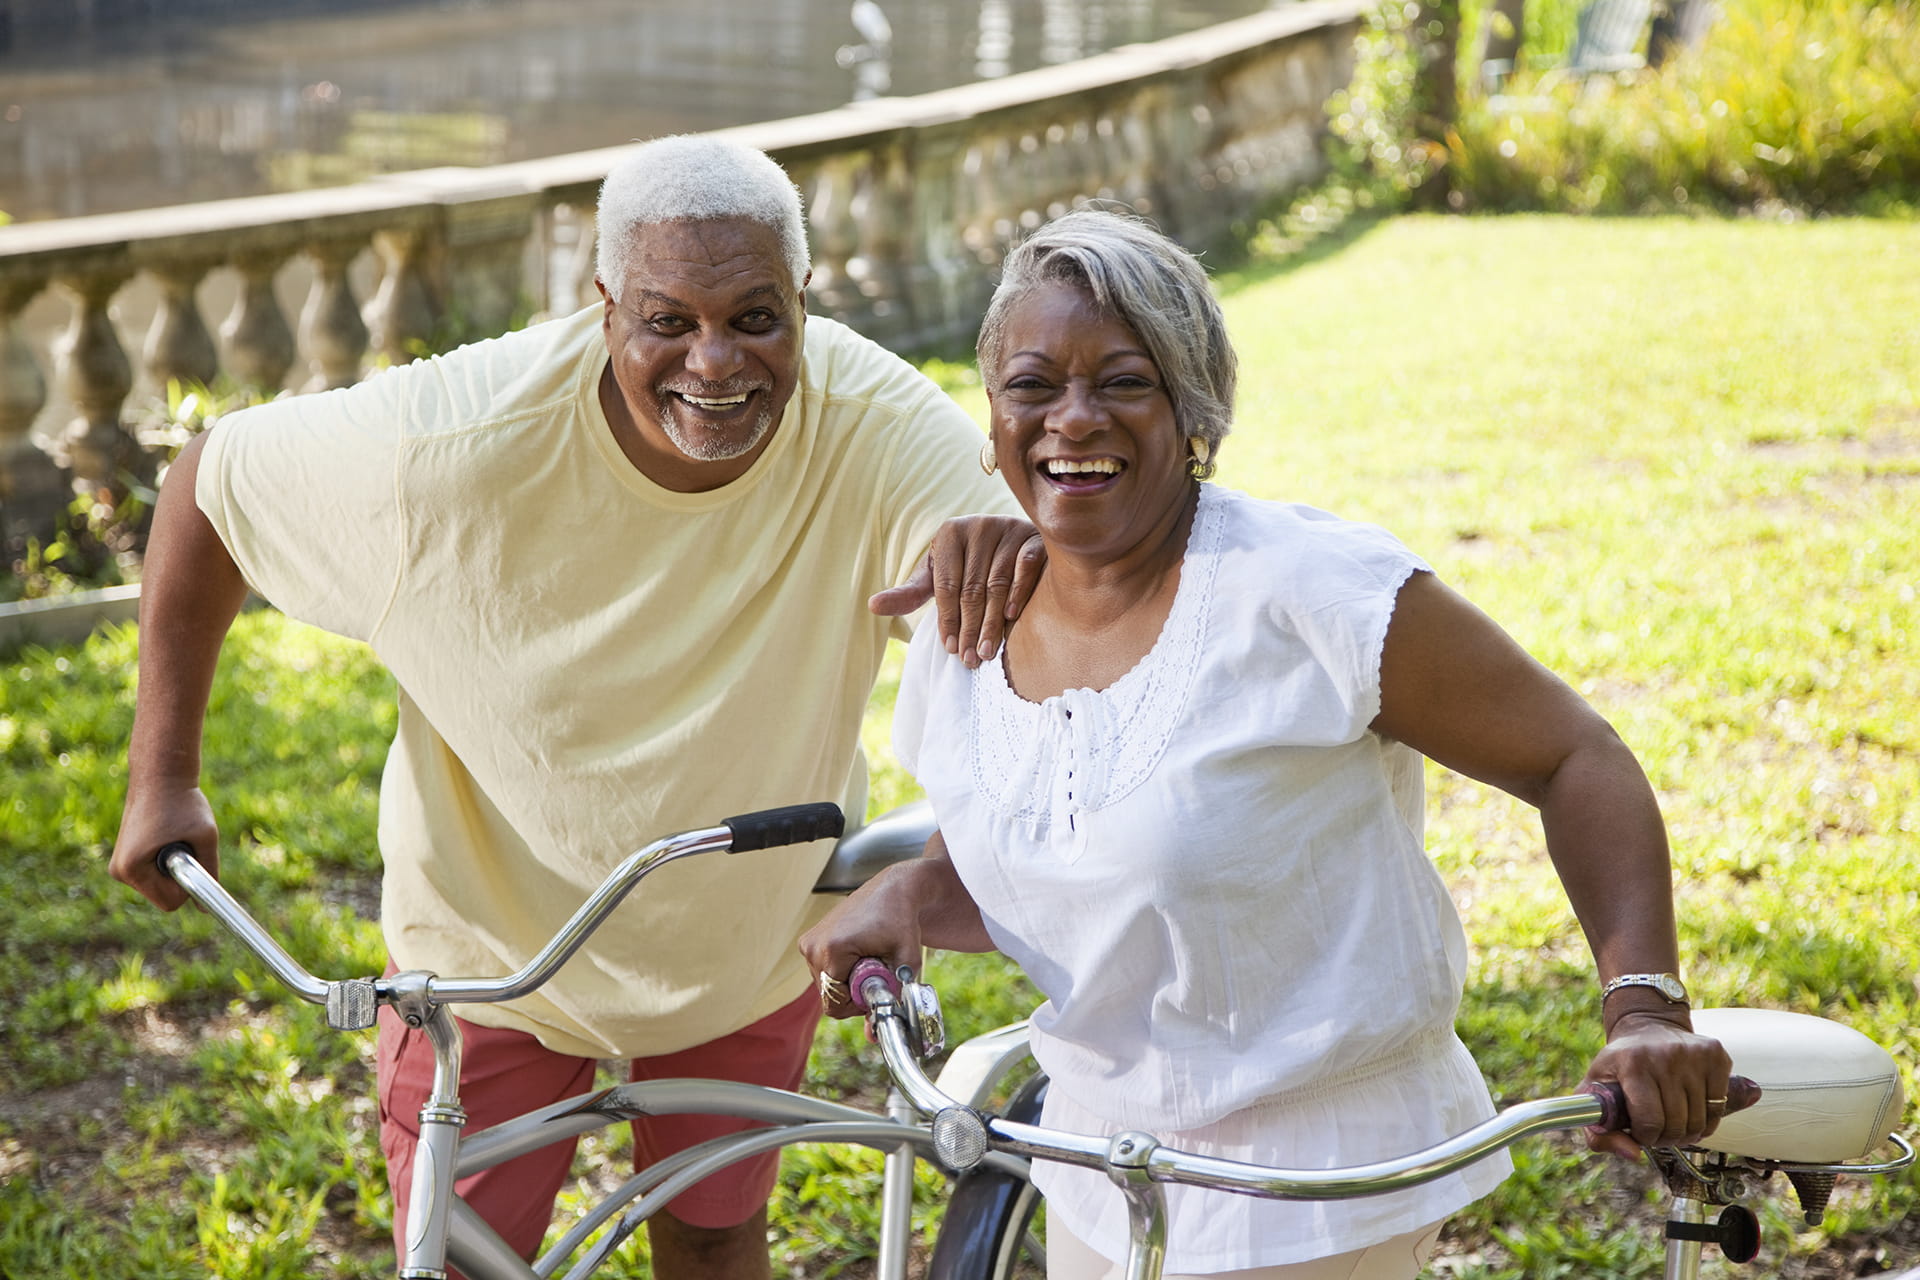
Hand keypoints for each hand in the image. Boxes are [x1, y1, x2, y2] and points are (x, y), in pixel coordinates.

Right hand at [110, 782, 219, 911]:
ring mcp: (119, 865)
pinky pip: (153, 873)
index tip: (194, 859)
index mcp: (132, 869)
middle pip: (163, 896)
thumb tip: (205, 906)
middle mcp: (119, 871)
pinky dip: (165, 860)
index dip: (189, 886)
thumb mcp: (205, 837)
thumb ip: (208, 872)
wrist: (160, 774)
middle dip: (180, 876)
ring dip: (172, 867)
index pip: (169, 902)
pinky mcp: (125, 857)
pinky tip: (165, 834)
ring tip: (173, 835)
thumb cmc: (184, 803)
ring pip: (159, 885)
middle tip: (184, 842)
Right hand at [799, 871, 927, 1019]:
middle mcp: (813, 946)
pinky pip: (823, 972)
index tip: (879, 984)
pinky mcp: (808, 940)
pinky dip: (840, 970)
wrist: (893, 890)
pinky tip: (858, 952)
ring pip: (826, 986)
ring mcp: (808, 942)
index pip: (835, 1004)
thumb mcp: (905, 964)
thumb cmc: (902, 922)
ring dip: (847, 981)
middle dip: (853, 992)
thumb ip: (891, 999)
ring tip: (869, 957)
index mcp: (832, 951)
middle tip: (877, 969)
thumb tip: (873, 1037)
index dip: (859, 1004)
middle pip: (829, 996)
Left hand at [869, 516, 1043, 667]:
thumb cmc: (966, 565)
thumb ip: (908, 593)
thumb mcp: (936, 576)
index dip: (947, 619)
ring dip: (992, 622)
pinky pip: (1026, 568)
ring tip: (987, 652)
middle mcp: (978, 526)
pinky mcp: (1033, 538)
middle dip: (969, 628)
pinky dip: (1019, 593)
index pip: (946, 584)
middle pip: (972, 588)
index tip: (950, 649)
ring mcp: (1008, 529)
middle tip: (970, 659)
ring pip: (998, 584)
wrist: (1010, 542)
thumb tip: (871, 606)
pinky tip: (1011, 618)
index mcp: (949, 533)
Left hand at [1582, 1009, 1732, 1157]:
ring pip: (1701, 1122)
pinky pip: (1719, 1109)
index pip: (1650, 1122)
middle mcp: (1666, 1056)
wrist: (1647, 1026)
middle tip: (1658, 1128)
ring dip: (1688, 1131)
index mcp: (1632, 1063)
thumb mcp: (1594, 1091)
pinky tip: (1691, 1108)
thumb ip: (1597, 1132)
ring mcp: (1694, 1055)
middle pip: (1677, 1125)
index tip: (1640, 1132)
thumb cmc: (1620, 1064)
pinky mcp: (1716, 1056)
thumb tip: (1633, 1155)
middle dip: (1666, 1137)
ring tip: (1673, 1119)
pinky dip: (1707, 1119)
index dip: (1645, 1137)